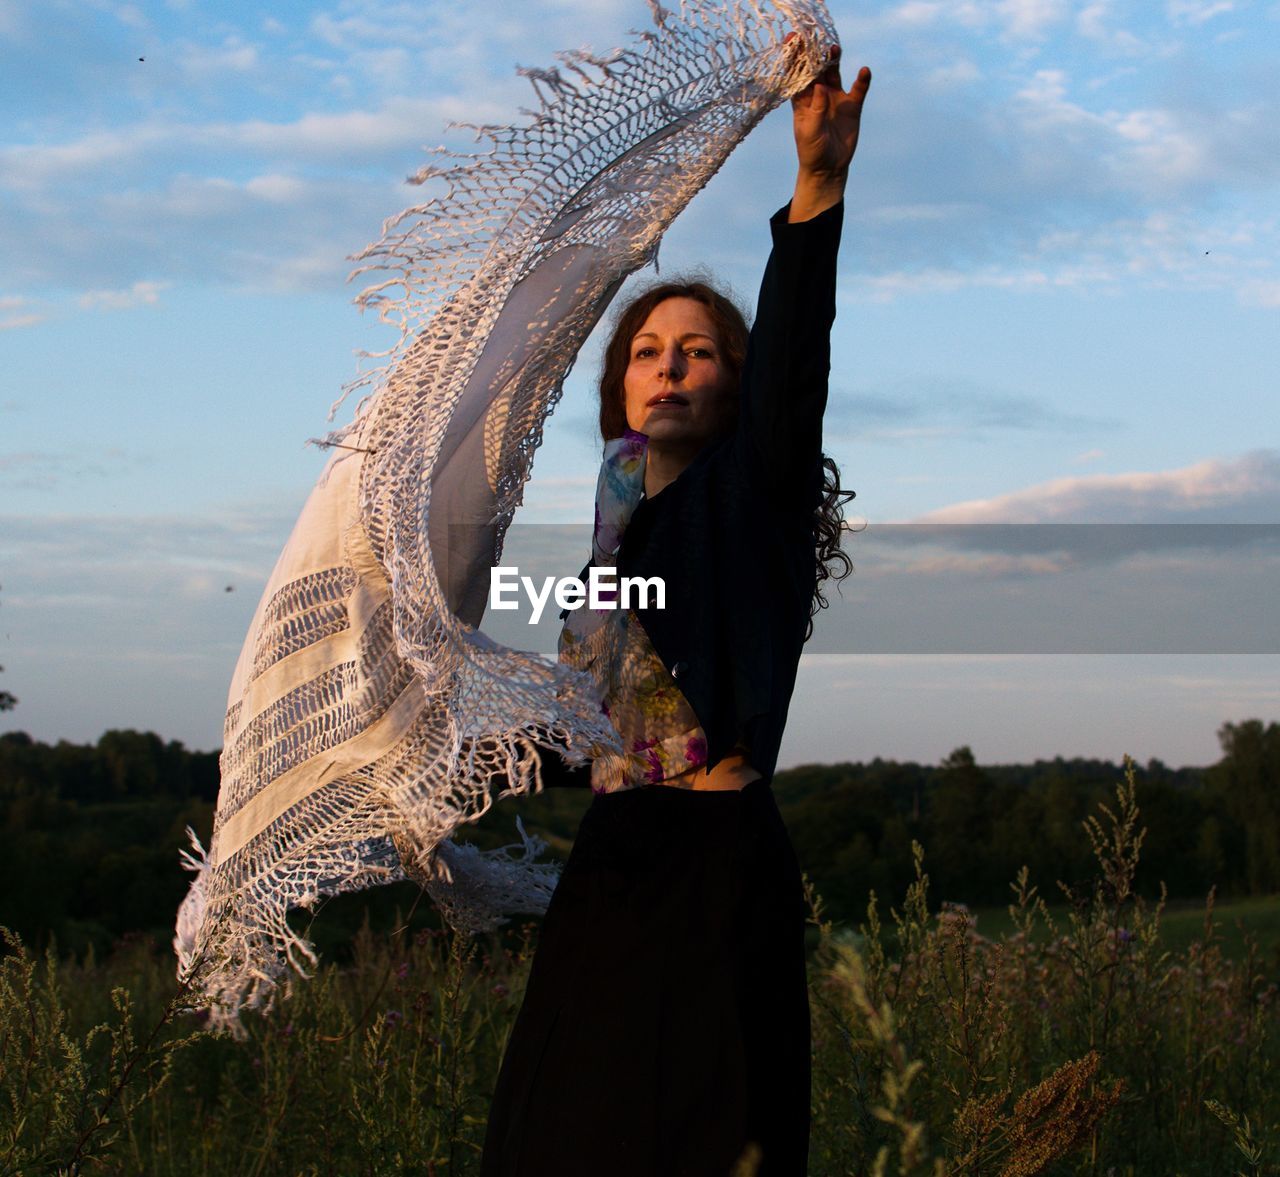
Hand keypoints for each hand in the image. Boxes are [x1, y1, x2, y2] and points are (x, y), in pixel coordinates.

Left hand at [789, 46, 871, 221]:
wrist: (828, 168)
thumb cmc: (812, 151)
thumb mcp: (810, 132)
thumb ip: (815, 110)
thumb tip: (820, 87)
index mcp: (803, 101)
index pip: (797, 75)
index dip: (794, 58)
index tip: (793, 41)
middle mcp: (818, 95)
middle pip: (816, 69)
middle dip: (814, 53)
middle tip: (815, 39)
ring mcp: (835, 99)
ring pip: (834, 73)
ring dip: (834, 60)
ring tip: (834, 49)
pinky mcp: (852, 106)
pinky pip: (858, 90)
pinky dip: (862, 80)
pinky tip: (864, 71)